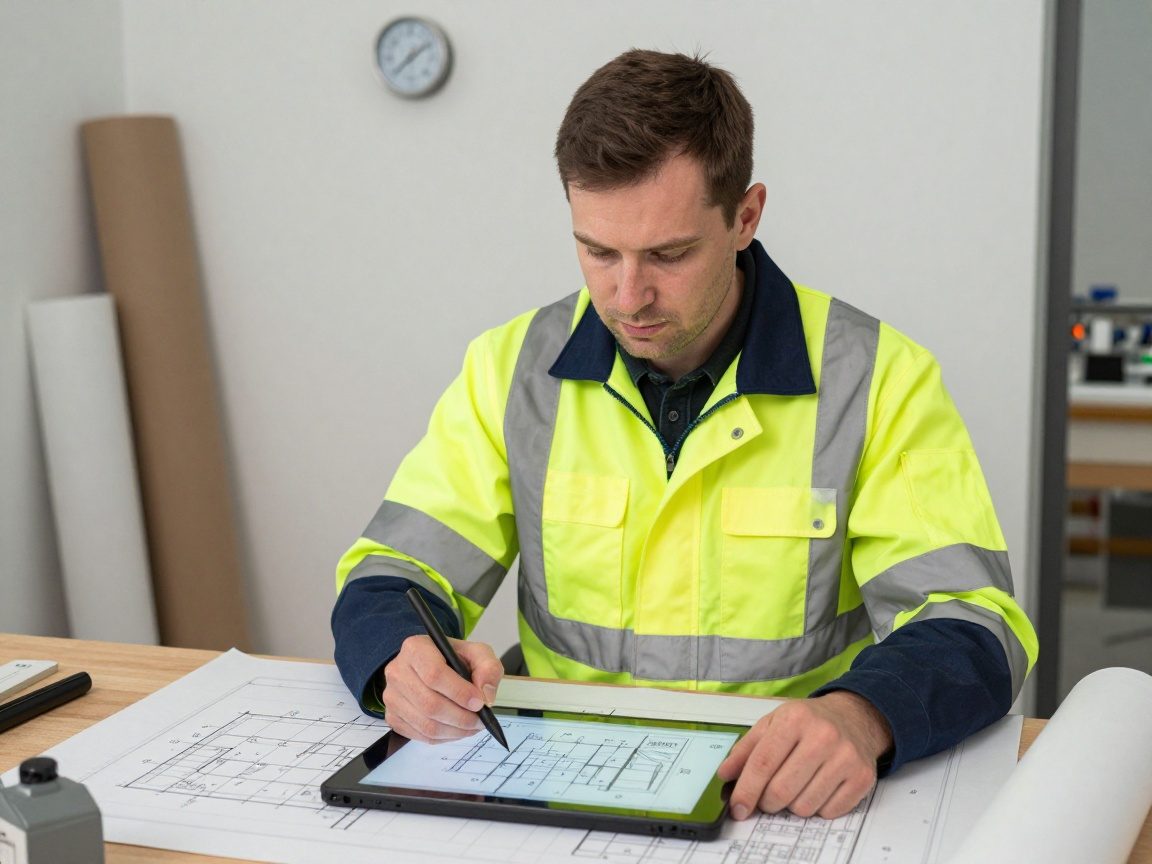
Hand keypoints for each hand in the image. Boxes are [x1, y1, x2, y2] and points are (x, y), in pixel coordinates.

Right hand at [381, 635, 502, 743]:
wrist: (432, 666)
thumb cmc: (453, 659)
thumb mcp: (477, 653)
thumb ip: (488, 668)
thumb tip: (486, 696)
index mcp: (416, 648)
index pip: (434, 674)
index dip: (459, 692)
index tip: (479, 702)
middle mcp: (397, 671)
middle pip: (430, 704)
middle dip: (461, 717)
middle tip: (481, 720)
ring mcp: (391, 696)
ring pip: (426, 724)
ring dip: (455, 731)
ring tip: (473, 726)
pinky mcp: (392, 716)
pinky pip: (420, 736)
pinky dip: (444, 738)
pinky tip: (457, 729)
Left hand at [717, 691, 892, 819]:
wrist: (854, 717)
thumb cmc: (809, 722)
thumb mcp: (773, 723)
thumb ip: (746, 749)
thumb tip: (725, 775)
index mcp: (794, 719)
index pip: (762, 764)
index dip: (746, 791)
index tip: (737, 808)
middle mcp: (822, 736)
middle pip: (781, 790)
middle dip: (767, 802)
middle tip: (767, 798)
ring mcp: (845, 758)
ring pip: (804, 806)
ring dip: (793, 805)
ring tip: (797, 784)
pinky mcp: (862, 777)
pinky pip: (828, 812)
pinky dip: (817, 807)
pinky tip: (818, 787)